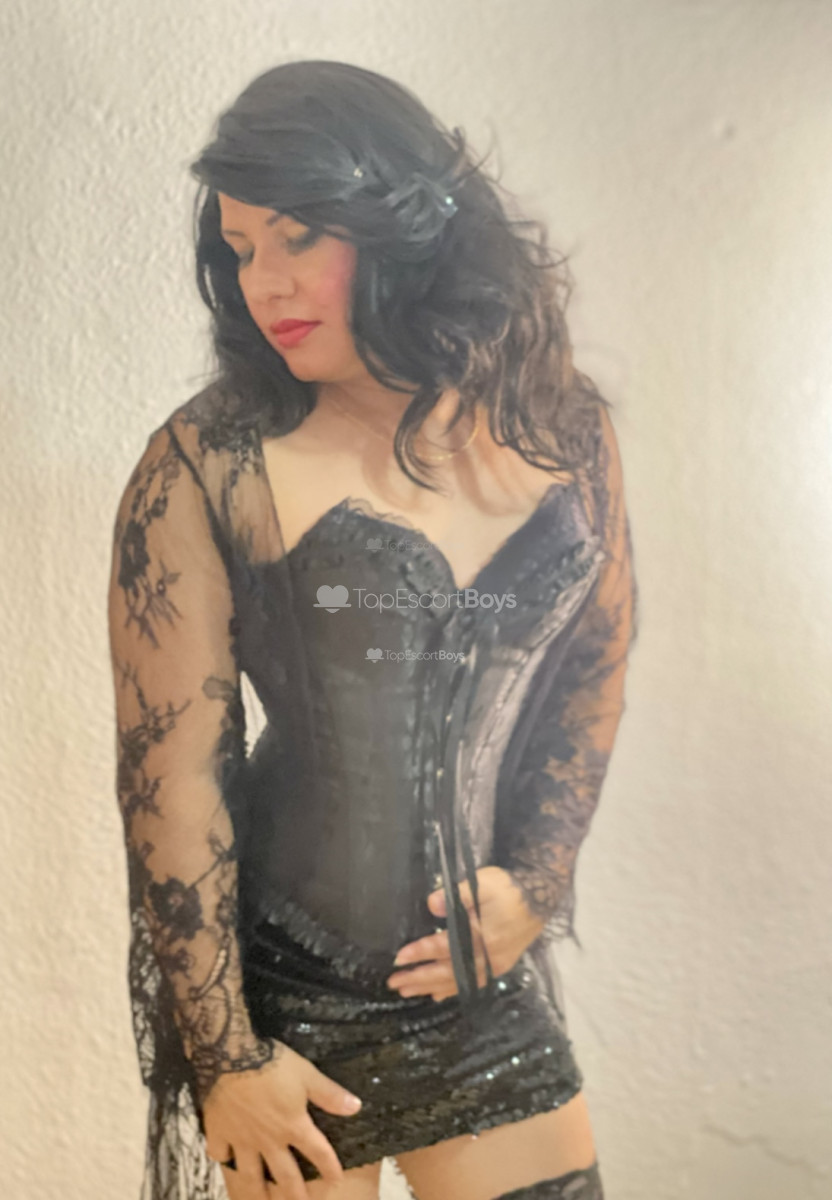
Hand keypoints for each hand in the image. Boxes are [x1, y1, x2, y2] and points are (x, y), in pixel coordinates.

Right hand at [202, 1039, 362, 1199]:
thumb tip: (356, 1107)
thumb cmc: (273, 1063)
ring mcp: (241, 1140)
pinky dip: (223, 1158)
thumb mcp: (307, 1075)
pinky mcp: (218, 1132)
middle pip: (284, 1174)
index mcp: (292, 1126)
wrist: (230, 1056)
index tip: (336, 1179)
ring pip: (250, 1174)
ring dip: (256, 1192)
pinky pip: (219, 1152)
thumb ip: (329, 1094)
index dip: (329, 1166)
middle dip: (294, 1194)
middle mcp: (268, 1140)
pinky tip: (225, 1160)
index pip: (317, 1152)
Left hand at [386, 866, 545, 1001]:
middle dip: (419, 977)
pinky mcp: (499, 967)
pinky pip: (471, 984)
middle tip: (394, 983)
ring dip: (431, 987)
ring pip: (458, 982)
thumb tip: (432, 906)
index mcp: (483, 936)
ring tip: (407, 991)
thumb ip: (457, 895)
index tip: (399, 958)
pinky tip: (437, 995)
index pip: (445, 947)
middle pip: (448, 971)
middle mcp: (488, 957)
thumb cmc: (508, 888)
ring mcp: (494, 966)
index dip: (421, 953)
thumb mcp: (483, 882)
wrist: (540, 898)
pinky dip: (452, 990)